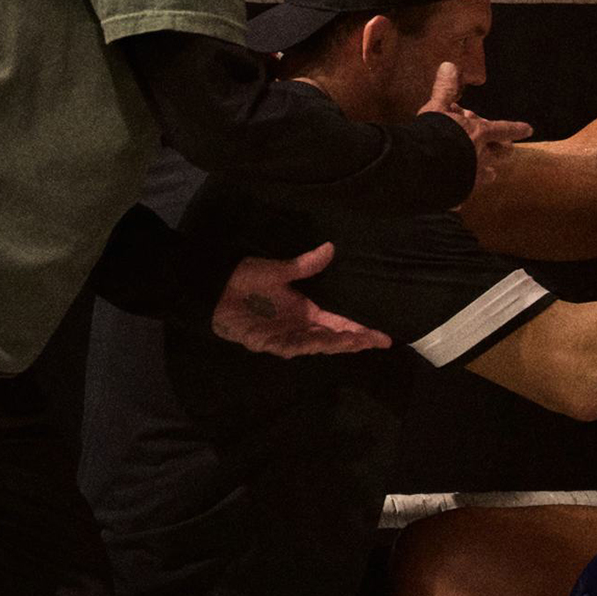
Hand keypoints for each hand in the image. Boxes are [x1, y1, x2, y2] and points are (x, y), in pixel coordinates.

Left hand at [211, 243, 392, 357]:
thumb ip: (304, 265)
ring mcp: (282, 336)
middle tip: (374, 341)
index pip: (339, 324)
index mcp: (306, 312)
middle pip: (331, 339)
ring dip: (333, 344)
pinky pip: (288, 347)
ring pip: (313, 345)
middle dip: (353, 341)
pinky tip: (319, 342)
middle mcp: (298, 327)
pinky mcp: (264, 342)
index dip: (361, 330)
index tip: (383, 337)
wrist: (212, 287)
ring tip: (352, 340)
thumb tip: (330, 248)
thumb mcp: (279, 270)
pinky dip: (303, 345)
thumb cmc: (244, 279)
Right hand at [422, 62, 532, 194]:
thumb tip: (450, 65)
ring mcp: (474, 177)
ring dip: (486, 170)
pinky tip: (458, 195)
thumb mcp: (437, 108)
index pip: (503, 128)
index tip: (529, 129)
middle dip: (504, 149)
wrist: (423, 168)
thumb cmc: (433, 134)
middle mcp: (482, 156)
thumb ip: (445, 89)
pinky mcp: (461, 193)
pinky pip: (467, 192)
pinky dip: (464, 190)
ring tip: (484, 171)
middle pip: (502, 153)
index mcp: (479, 134)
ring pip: (488, 174)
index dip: (516, 128)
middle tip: (503, 147)